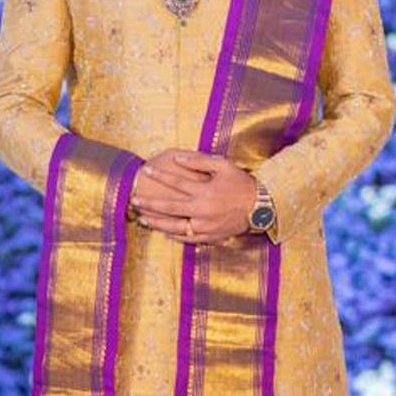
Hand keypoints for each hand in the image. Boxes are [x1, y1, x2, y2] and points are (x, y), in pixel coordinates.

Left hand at [130, 149, 256, 244]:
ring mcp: (205, 226)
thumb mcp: (223, 165)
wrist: (261, 207)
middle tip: (134, 200)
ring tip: (142, 218)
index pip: (176, 182)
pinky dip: (173, 235)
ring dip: (156, 223)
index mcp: (205, 191)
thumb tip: (177, 157)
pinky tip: (162, 231)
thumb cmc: (240, 183)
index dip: (159, 176)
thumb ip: (199, 161)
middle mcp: (203, 210)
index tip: (146, 171)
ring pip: (174, 226)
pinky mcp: (210, 236)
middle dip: (150, 204)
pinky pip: (187, 238)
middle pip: (170, 207)